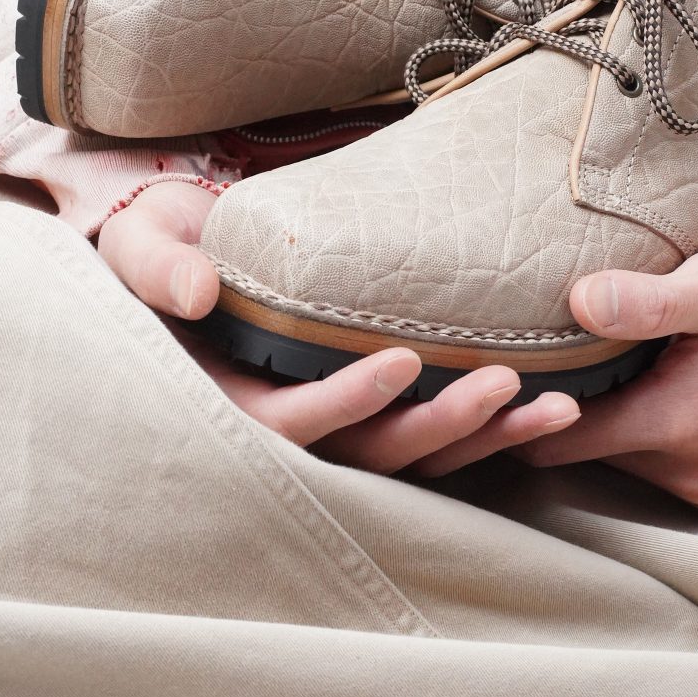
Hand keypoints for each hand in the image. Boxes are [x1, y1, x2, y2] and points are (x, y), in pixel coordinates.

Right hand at [97, 181, 579, 475]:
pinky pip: (440, 430)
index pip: (288, 420)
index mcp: (226, 397)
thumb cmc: (163, 246)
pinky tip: (553, 404)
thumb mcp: (140, 247)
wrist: (193, 244)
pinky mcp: (378, 404)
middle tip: (504, 382)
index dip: (344, 400)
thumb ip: (158, 267)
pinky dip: (496, 426)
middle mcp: (289, 422)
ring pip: (417, 453)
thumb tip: (196, 291)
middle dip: (439, 423)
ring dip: (485, 435)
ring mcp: (341, 421)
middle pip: (370, 452)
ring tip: (557, 404)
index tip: (402, 360)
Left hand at [515, 227, 697, 504]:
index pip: (555, 440)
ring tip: (578, 351)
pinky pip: (654, 454)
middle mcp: (690, 471)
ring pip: (616, 452)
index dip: (517, 406)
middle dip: (551, 406)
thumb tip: (577, 302)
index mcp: (679, 428)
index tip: (492, 362)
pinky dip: (634, 417)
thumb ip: (650, 303)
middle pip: (579, 450)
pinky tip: (633, 369)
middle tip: (523, 346)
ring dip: (598, 409)